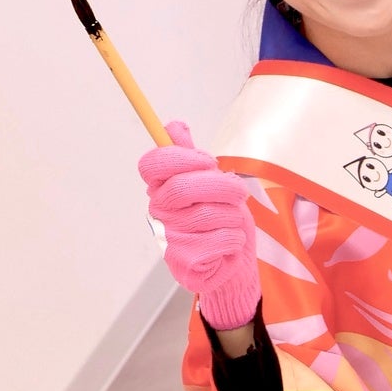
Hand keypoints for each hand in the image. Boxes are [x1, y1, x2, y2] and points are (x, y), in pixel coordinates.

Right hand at [139, 119, 260, 329]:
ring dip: (232, 216)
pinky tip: (230, 244)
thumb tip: (174, 126)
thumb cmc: (221, 221)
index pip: (153, 164)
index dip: (183, 158)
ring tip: (232, 223)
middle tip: (238, 192)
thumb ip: (192, 158)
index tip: (207, 162)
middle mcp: (158, 213)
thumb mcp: (211, 183)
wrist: (233, 264)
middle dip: (221, 186)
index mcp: (159, 189)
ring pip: (208, 214)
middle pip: (183, 187)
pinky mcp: (185, 263)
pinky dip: (235, 239)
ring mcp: (168, 239)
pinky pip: (220, 240)